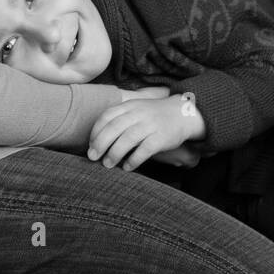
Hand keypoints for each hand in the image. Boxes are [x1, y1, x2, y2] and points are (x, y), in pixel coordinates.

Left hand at [88, 92, 206, 171]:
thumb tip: (97, 141)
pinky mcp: (161, 138)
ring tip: (107, 164)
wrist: (183, 113)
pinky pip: (144, 150)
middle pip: (114, 128)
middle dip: (100, 144)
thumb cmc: (153, 115)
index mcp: (130, 105)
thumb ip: (119, 118)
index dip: (95, 131)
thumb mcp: (135, 109)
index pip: (107, 116)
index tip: (90, 144)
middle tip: (93, 157)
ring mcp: (150, 125)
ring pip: (128, 139)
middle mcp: (139, 113)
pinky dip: (133, 160)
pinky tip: (127, 167)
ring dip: (114, 153)